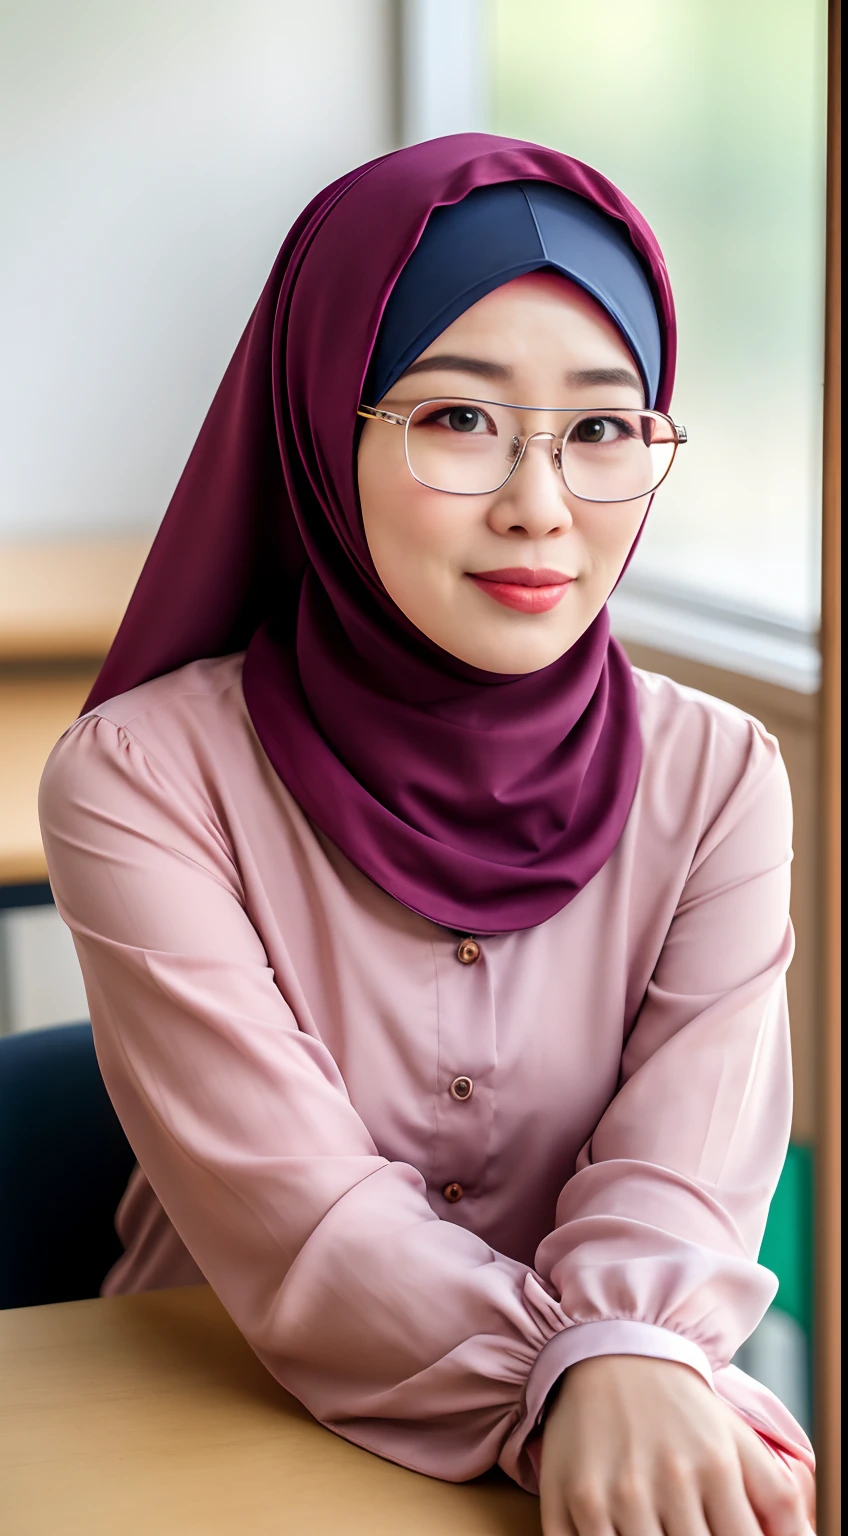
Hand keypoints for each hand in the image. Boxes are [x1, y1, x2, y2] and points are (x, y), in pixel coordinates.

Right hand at [538, 1353, 811, 1535]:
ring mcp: (617, 1493)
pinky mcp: (575, 1498)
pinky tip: (622, 1534)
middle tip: (686, 1529)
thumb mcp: (738, 1440)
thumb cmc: (681, 1407)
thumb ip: (778, 1496)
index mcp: (715, 1468)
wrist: (614, 1349)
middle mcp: (668, 1481)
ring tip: (659, 1529)